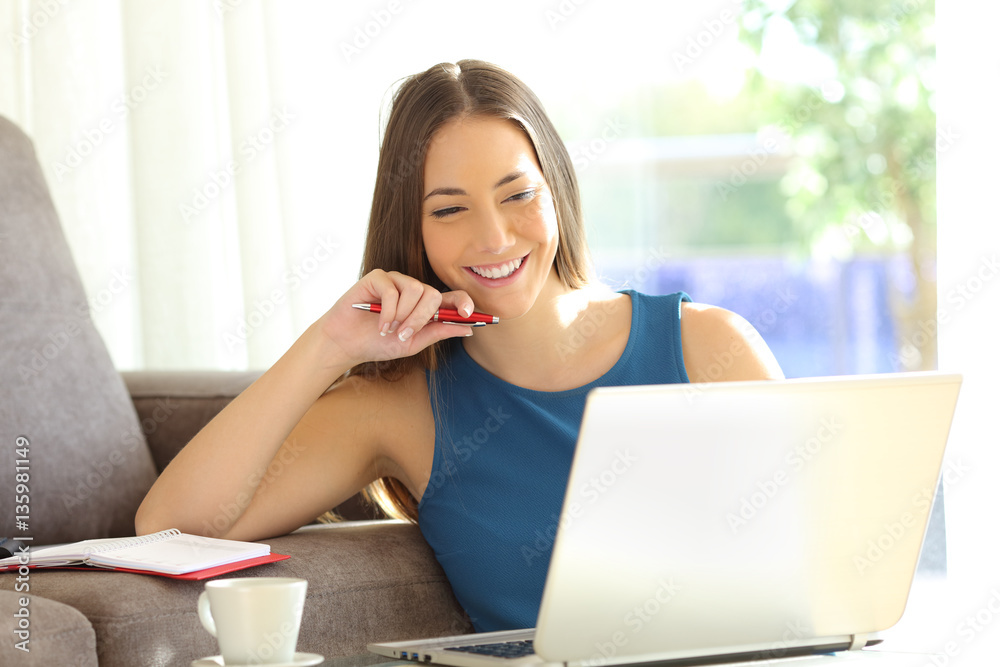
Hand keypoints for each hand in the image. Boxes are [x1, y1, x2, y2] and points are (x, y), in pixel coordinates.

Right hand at [316, 270, 476, 367]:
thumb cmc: (378, 343)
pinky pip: (392, 290)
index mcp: (425, 306)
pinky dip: (388, 312)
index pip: (452, 298)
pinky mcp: (378, 278)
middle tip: (404, 334)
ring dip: (403, 315)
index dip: (464, 302)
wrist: (346, 344)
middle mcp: (413, 290)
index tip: (468, 314)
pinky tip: (379, 324)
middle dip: (421, 318)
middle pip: (433, 294)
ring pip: (415, 289)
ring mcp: (396, 281)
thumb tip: (468, 329)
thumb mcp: (412, 343)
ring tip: (389, 329)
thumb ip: (438, 333)